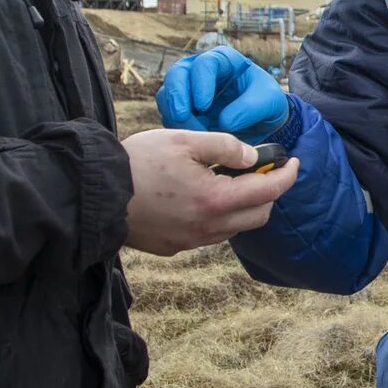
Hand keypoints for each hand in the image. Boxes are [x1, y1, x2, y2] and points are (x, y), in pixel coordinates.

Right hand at [122, 129, 298, 255]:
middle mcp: (208, 228)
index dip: (287, 175)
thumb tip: (252, 157)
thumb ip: (225, 146)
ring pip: (234, 229)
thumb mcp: (184, 140)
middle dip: (267, 193)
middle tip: (257, 170)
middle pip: (259, 216)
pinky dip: (217, 218)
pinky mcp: (174, 247)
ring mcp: (191, 242)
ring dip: (241, 207)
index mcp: (215, 199)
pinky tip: (197, 198)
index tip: (293, 162)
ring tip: (223, 181)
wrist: (95, 193)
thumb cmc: (138, 162)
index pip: (269, 191)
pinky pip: (209, 235)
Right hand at [157, 46, 289, 137]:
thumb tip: (225, 122)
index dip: (201, 83)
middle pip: (177, 73)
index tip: (202, 105)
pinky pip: (168, 113)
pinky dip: (174, 125)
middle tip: (181, 116)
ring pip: (168, 93)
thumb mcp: (269, 102)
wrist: (259, 121)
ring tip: (187, 131)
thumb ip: (250, 108)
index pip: (205, 64)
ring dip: (173, 112)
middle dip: (177, 95)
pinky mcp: (182, 108)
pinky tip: (187, 138)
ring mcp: (188, 88)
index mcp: (224, 60)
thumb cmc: (266, 103)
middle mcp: (200, 70)